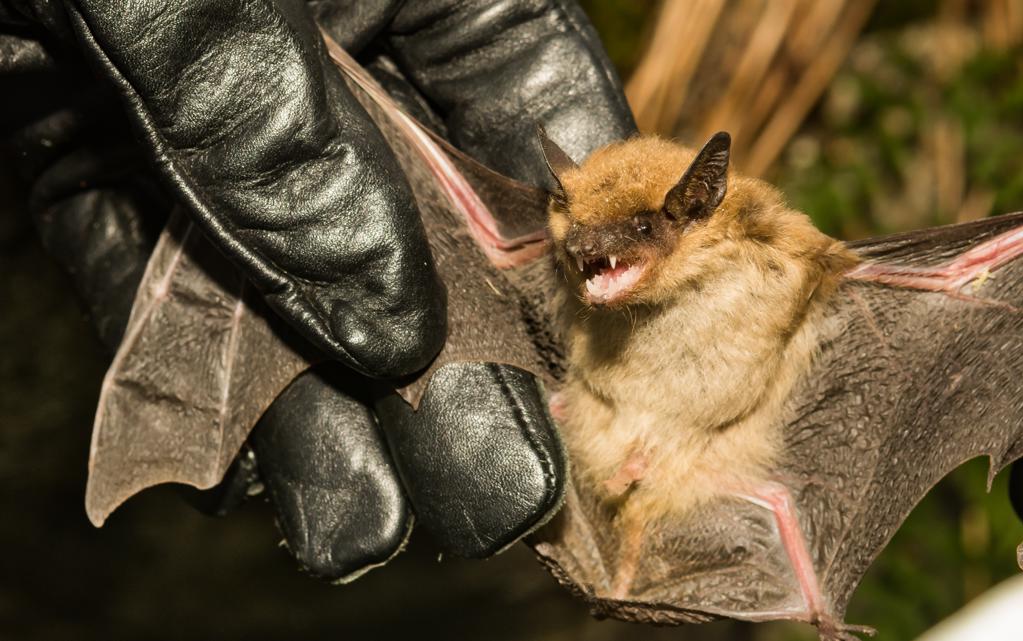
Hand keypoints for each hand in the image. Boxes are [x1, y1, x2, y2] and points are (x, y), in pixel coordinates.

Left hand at [1, 0, 635, 578]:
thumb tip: (384, 311)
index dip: (567, 244)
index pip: (535, 120)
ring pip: (289, 276)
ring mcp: (209, 114)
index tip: (578, 359)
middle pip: (420, 228)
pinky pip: (154, 276)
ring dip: (321, 405)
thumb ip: (285, 141)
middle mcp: (325, 53)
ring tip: (365, 528)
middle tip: (490, 493)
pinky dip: (188, 364)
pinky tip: (248, 462)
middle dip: (451, 367)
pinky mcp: (93, 155)